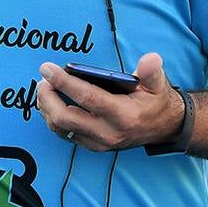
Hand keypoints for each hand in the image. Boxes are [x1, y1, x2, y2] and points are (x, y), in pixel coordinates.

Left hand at [35, 53, 182, 150]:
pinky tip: (51, 104)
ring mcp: (99, 143)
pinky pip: (66, 135)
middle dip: (48, 98)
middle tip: (43, 81)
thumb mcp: (158, 84)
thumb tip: (150, 59)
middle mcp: (108, 132)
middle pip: (65, 117)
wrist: (164, 128)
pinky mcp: (94, 146)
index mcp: (123, 115)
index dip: (64, 82)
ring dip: (47, 109)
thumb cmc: (156, 102)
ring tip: (44, 90)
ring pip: (61, 129)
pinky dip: (54, 119)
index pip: (86, 97)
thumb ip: (152, 71)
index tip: (47, 68)